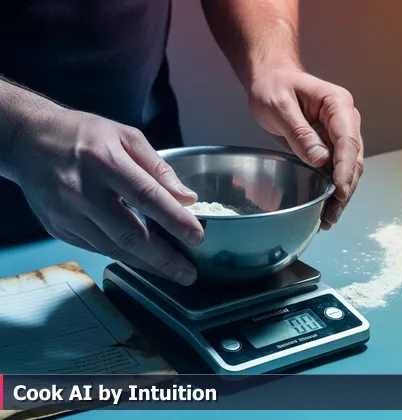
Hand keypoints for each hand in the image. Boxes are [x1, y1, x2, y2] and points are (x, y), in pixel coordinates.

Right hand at [11, 107, 203, 284]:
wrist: (27, 140)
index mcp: (104, 161)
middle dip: (164, 258)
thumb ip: (158, 168)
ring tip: (173, 273)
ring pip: (113, 248)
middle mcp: (82, 191)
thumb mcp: (126, 136)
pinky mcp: (58, 228)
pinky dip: (123, 256)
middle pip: (130, 234)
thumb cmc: (83, 135)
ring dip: (147, 264)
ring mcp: (67, 213)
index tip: (197, 236)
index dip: (175, 220)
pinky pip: (97, 248)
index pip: (147, 197)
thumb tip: (186, 198)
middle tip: (189, 273)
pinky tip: (144, 261)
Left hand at [248, 66, 363, 229]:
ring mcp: (340, 134)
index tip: (338, 189)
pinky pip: (336, 170)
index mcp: (338, 105)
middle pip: (353, 159)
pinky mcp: (331, 146)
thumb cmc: (274, 87)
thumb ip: (300, 133)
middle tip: (333, 212)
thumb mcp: (280, 106)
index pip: (348, 140)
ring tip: (329, 218)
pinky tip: (326, 208)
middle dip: (345, 187)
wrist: (272, 80)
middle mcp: (346, 120)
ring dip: (342, 194)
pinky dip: (333, 189)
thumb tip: (320, 159)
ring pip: (349, 168)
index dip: (345, 168)